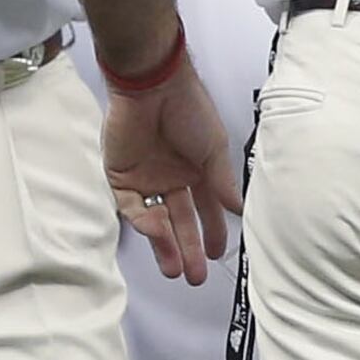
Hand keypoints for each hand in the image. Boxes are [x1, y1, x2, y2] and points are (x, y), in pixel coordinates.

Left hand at [106, 57, 243, 283]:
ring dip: (166, 245)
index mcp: (196, 168)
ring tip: (177, 270)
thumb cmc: (188, 108)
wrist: (152, 84)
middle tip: (196, 276)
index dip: (212, 231)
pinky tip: (160, 232)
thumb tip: (239, 211)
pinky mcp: (120, 176)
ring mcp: (146, 178)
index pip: (205, 208)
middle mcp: (171, 176)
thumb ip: (222, 183)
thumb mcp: (214, 148)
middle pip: (181, 221)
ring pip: (156, 220)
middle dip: (188, 249)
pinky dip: (145, 222)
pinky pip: (132, 207)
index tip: (217, 252)